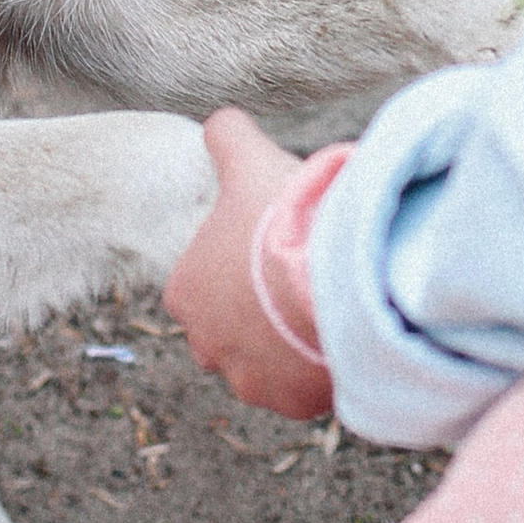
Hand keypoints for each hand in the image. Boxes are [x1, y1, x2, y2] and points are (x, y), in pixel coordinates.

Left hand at [164, 108, 332, 421]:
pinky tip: (338, 340)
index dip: (230, 273)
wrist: (332, 276)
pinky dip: (318, 373)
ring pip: (263, 367)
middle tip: (294, 287)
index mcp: (185, 293)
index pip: (196, 289)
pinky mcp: (290, 403)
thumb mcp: (249, 163)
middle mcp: (206, 344)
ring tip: (321, 314)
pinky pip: (302, 392)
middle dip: (255, 318)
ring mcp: (249, 380)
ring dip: (286, 348)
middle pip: (227, 334)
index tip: (262, 259)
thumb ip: (226, 138)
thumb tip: (220, 118)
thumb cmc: (282, 220)